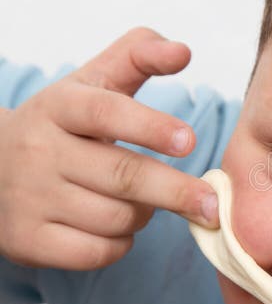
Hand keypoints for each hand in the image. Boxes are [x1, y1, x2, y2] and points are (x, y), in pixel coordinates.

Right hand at [0, 27, 218, 269]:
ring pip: (116, 217)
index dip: (151, 127)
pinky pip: (97, 252)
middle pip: (123, 176)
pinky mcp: (27, 241)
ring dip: (145, 214)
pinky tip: (115, 225)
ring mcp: (29, 198)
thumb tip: (182, 51)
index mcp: (59, 106)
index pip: (108, 113)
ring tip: (141, 200)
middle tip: (212, 205)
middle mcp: (39, 151)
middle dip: (176, 192)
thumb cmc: (62, 124)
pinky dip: (120, 243)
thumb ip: (138, 56)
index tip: (189, 141)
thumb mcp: (92, 82)